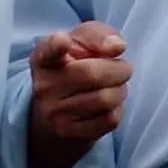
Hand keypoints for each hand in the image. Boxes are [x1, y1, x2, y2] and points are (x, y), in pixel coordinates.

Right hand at [27, 21, 130, 167]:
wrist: (57, 109)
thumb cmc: (74, 65)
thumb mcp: (80, 42)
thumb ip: (98, 35)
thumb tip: (117, 47)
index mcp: (44, 57)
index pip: (49, 49)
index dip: (58, 45)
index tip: (64, 41)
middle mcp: (44, 85)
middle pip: (93, 74)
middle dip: (119, 69)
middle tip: (123, 68)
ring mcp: (54, 112)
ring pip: (106, 98)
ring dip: (120, 89)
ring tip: (114, 86)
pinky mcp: (68, 132)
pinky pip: (110, 119)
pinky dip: (117, 108)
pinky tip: (108, 103)